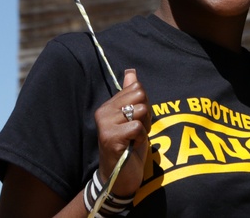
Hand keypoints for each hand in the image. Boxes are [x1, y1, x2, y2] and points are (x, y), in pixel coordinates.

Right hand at [93, 68, 149, 196]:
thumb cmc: (129, 146)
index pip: (136, 88)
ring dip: (144, 127)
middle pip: (140, 95)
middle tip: (137, 131)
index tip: (137, 121)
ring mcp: (105, 125)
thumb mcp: (133, 118)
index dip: (144, 104)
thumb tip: (131, 72)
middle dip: (146, 114)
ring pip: (140, 110)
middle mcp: (103, 112)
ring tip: (134, 138)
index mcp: (108, 105)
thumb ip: (131, 95)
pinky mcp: (110, 137)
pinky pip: (137, 127)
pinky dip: (141, 137)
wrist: (120, 177)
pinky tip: (132, 146)